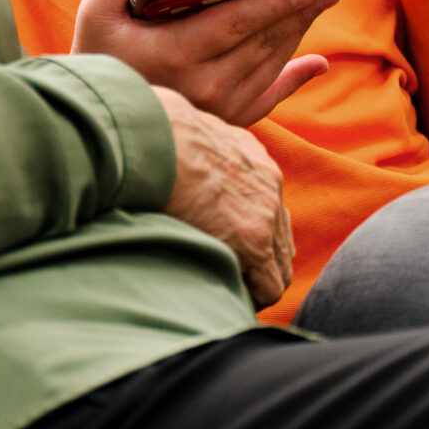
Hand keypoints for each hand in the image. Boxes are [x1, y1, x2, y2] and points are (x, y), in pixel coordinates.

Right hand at [72, 0, 336, 125]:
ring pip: (269, 65)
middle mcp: (203, 88)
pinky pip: (268, 98)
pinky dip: (294, 78)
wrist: (96, 122)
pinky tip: (316, 61)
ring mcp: (217, 109)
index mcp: (175, 56)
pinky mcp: (223, 122)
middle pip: (262, 42)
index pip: (235, 23)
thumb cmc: (98, 59)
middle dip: (298, 11)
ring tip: (320, 3)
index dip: (274, 2)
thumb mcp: (97, 13)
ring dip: (298, 33)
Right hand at [154, 86, 294, 307]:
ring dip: (254, 282)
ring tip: (222, 294)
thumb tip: (169, 157)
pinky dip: (251, 296)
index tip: (223, 250)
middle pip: (279, 240)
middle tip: (227, 280)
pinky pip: (268, 285)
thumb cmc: (149, 132)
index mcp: (249, 158)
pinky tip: (222, 298)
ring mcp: (265, 213)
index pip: (266, 208)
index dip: (248, 237)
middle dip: (257, 264)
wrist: (151, 135)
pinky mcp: (253, 239)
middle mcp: (267, 184)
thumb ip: (192, 150)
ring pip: (279, 267)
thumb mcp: (183, 129)